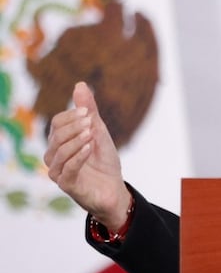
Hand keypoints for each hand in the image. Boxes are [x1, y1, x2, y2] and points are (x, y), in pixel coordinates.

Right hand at [43, 82, 128, 229]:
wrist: (114, 188)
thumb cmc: (103, 161)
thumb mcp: (99, 132)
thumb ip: (89, 110)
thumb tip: (80, 84)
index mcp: (60, 143)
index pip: (57, 124)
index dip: (71, 115)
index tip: (89, 112)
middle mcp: (54, 157)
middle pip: (56, 136)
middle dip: (74, 126)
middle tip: (92, 123)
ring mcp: (59, 172)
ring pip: (59, 152)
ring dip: (77, 140)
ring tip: (92, 134)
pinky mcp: (67, 185)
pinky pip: (67, 169)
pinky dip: (78, 156)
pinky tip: (89, 148)